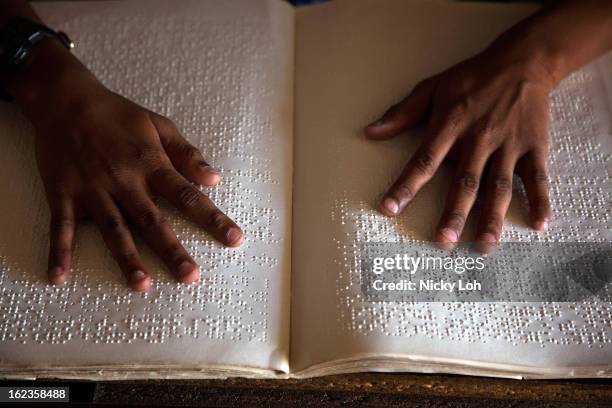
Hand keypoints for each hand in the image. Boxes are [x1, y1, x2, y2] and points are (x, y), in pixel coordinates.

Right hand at [9, 41, 242, 289]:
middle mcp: (123, 181)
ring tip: (142, 285)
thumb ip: (186, 154)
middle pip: (152, 220)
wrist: (65, 100)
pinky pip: (60, 227)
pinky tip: (59, 278)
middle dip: (172, 249)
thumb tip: (213, 179)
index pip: (188, 196)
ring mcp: (92, 190)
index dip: (212, 219)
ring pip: (112, 229)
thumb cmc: (118, 114)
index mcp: (150, 164)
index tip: (234, 239)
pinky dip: (59, 252)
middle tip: (190, 276)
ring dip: (127, 258)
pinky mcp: (63, 194)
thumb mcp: (159, 125)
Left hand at [364, 47, 554, 247]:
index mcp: (449, 126)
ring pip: (499, 186)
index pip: (423, 161)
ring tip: (484, 245)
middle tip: (444, 241)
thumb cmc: (471, 77)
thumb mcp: (432, 88)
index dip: (405, 186)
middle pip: (464, 182)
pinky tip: (539, 225)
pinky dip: (541, 200)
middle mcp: (478, 139)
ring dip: (492, 217)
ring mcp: (508, 145)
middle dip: (454, 213)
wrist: (522, 60)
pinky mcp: (534, 146)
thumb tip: (370, 132)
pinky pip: (538, 177)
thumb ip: (402, 113)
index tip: (389, 208)